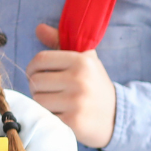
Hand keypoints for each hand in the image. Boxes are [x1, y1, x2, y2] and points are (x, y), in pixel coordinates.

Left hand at [28, 23, 116, 147]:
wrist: (117, 117)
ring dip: (42, 103)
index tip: (39, 74)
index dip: (33, 68)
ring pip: (37, 99)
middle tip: (51, 92)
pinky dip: (49, 116)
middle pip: (35, 80)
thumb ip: (59, 42)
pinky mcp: (74, 122)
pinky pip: (45, 115)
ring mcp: (77, 102)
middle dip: (38, 87)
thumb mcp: (83, 60)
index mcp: (81, 61)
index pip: (40, 60)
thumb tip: (39, 28)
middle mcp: (80, 80)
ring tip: (57, 103)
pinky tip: (62, 114)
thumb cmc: (93, 84)